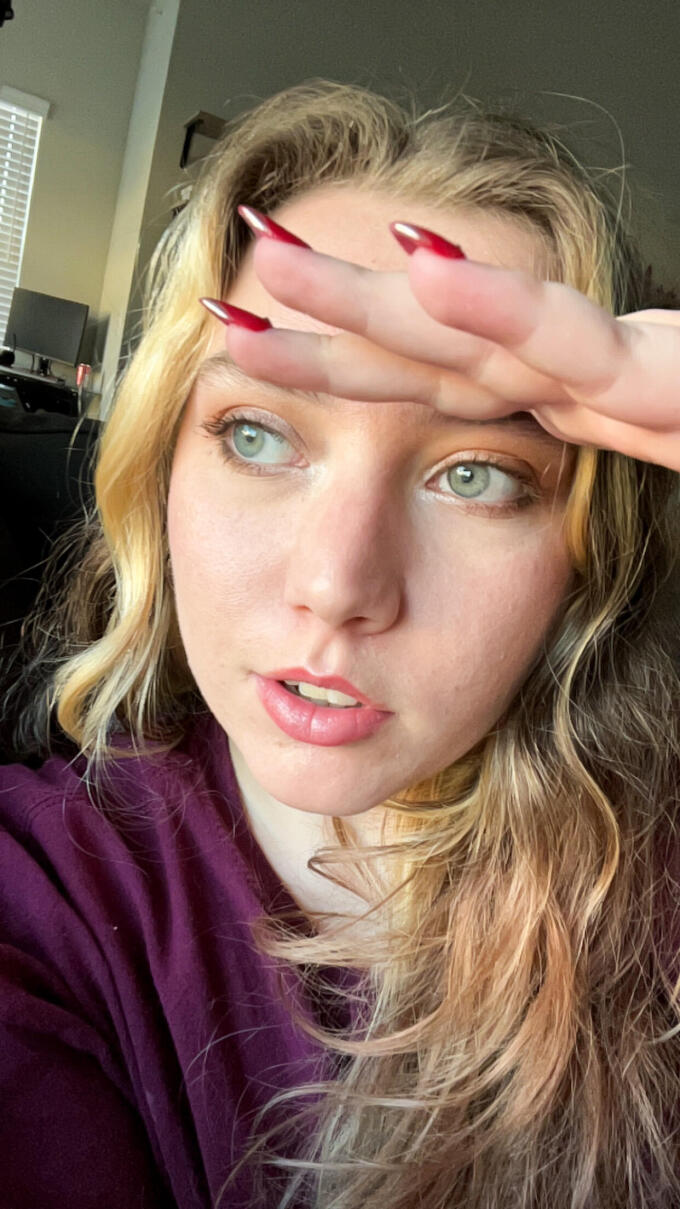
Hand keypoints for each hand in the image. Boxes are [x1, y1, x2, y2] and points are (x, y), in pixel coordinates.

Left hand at [217, 227, 679, 472]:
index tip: (248, 345)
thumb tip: (463, 509)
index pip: (432, 388)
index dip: (338, 364)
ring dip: (372, 296)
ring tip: (278, 261)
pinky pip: (577, 347)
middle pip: (432, 351)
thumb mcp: (633, 498)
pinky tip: (425, 270)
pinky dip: (501, 306)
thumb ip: (562, 492)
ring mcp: (622, 378)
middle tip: (229, 280)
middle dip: (325, 315)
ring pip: (479, 334)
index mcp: (564, 412)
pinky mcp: (672, 384)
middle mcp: (576, 386)